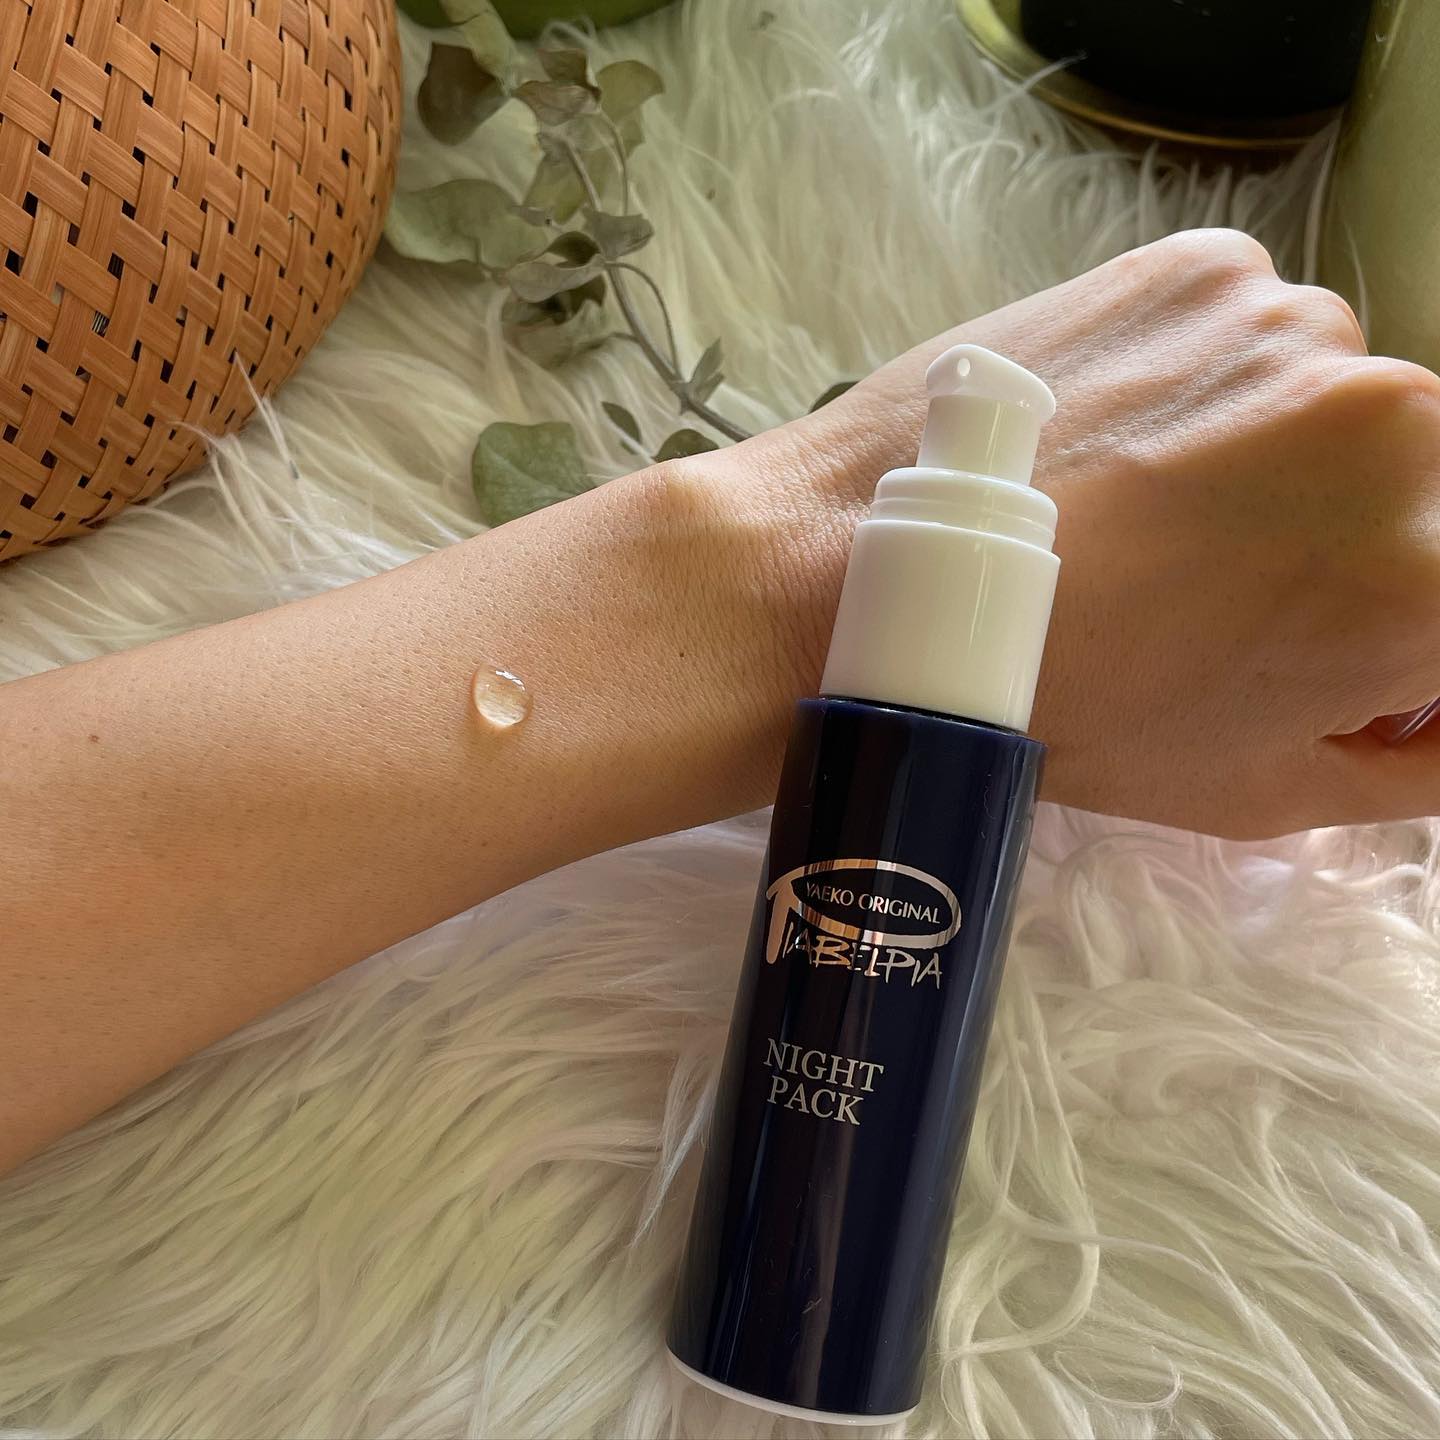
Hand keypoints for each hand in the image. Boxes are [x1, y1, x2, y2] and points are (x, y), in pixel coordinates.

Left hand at [714, 228, 1439, 837]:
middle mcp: (1396, 423)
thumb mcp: (1257, 787)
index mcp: (1427, 574)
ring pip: (1345, 403)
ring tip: (1163, 517)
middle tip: (1244, 591)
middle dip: (1366, 547)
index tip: (1346, 659)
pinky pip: (1256, 336)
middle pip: (1430, 490)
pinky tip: (1131, 448)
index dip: (1408, 650)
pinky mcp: (1202, 270)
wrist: (875, 574)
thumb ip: (1408, 763)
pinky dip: (1218, 391)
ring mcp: (1292, 327)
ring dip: (1292, 461)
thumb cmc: (1060, 705)